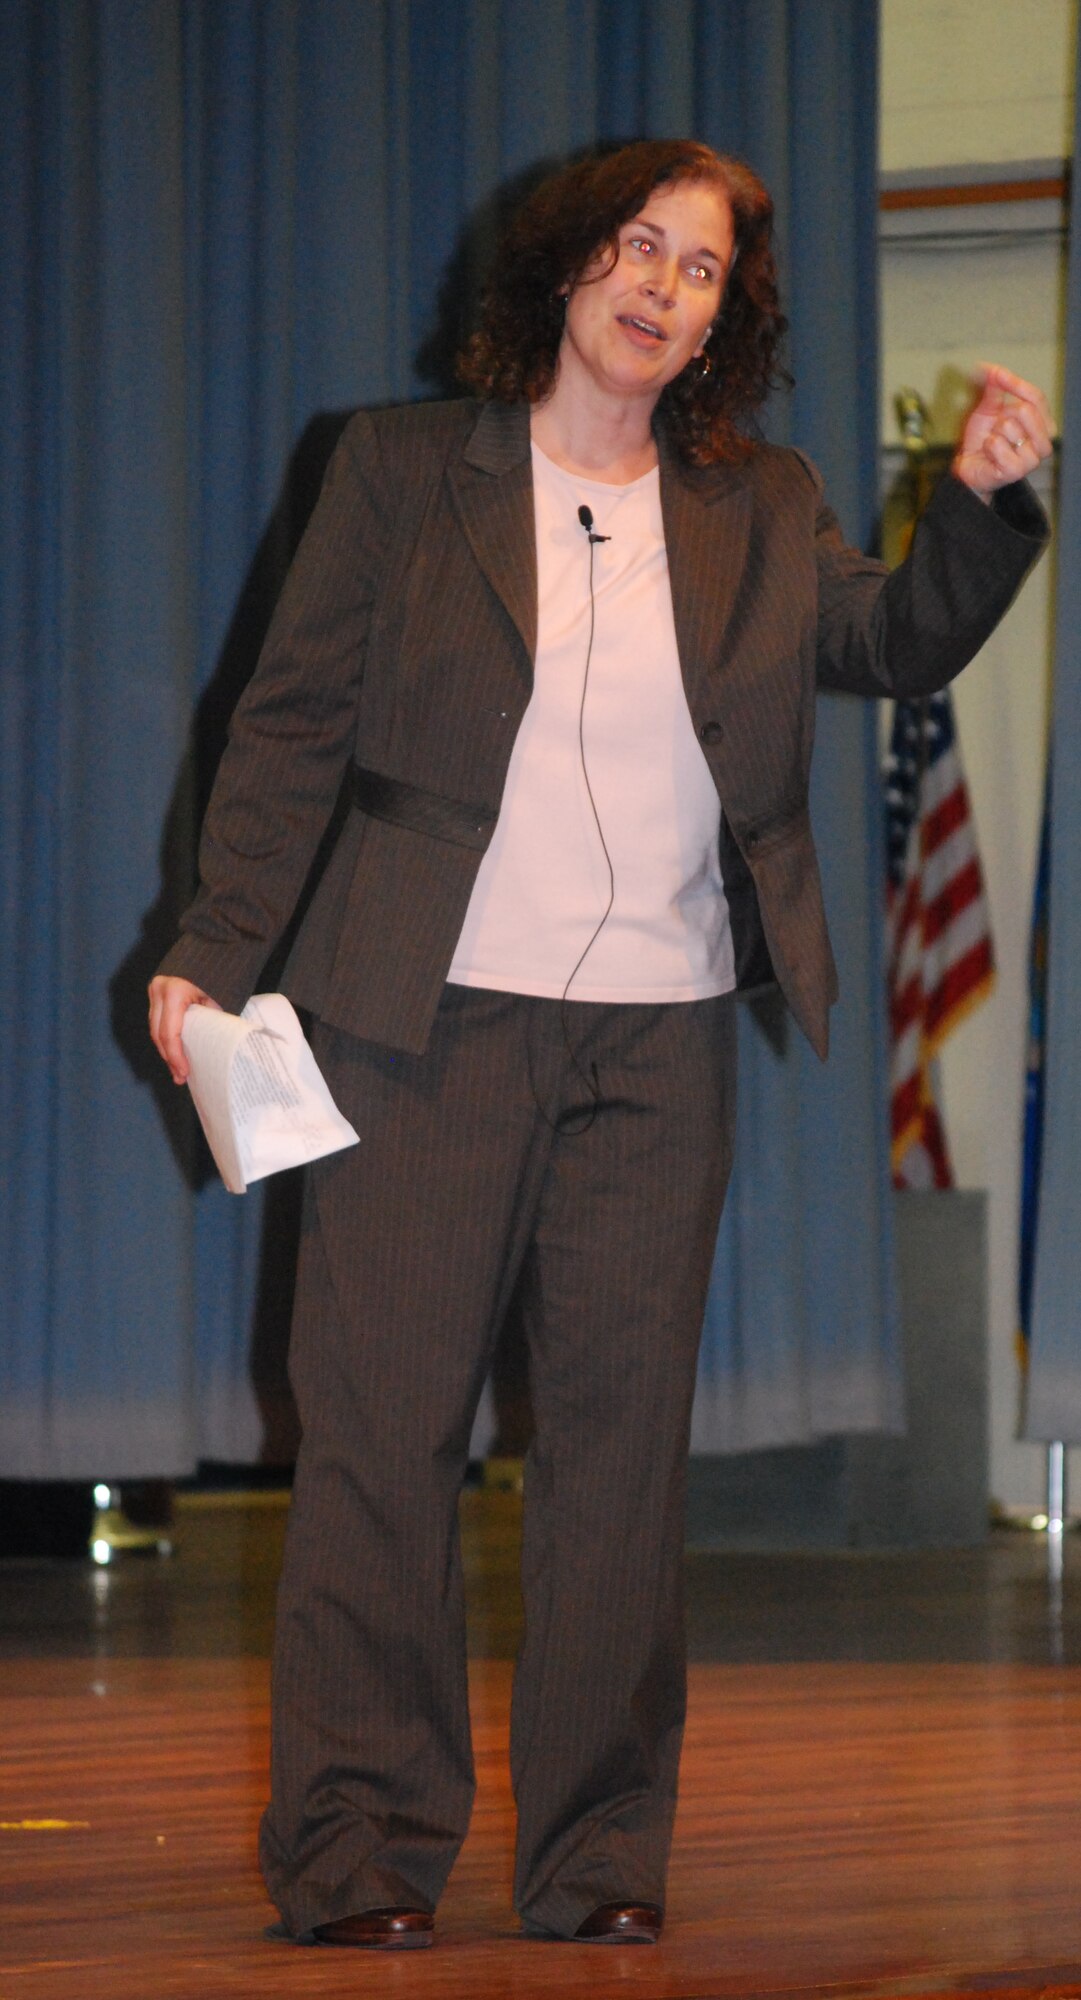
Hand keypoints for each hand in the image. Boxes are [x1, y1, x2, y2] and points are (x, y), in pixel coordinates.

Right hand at [148, 975, 222, 1084]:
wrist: (212, 948)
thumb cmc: (221, 974)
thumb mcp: (217, 1000)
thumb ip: (210, 1023)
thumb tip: (212, 1053)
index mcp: (174, 992)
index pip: (169, 1032)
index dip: (175, 1056)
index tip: (184, 1072)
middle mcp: (159, 990)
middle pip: (158, 1033)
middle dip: (169, 1057)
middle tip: (180, 1077)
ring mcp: (154, 989)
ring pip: (155, 1028)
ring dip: (166, 1050)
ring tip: (177, 1070)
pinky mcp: (154, 991)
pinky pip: (157, 1020)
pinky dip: (165, 1037)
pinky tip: (173, 1052)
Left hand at [951, 363, 1052, 497]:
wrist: (969, 467)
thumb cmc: (984, 439)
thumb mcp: (988, 409)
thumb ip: (993, 388)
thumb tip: (989, 367)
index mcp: (1043, 424)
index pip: (1037, 397)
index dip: (1016, 383)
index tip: (995, 373)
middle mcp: (1043, 442)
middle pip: (1027, 409)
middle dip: (1003, 414)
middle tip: (996, 428)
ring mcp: (1032, 458)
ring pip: (1010, 426)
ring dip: (993, 432)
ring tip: (993, 444)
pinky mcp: (1016, 471)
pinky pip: (997, 444)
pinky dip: (987, 445)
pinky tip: (988, 453)